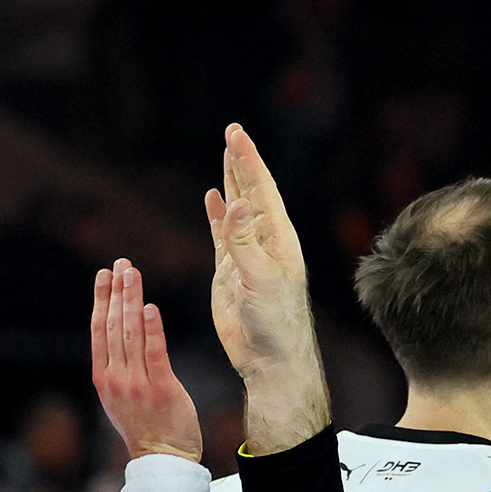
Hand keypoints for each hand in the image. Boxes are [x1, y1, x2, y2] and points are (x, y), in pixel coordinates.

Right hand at [90, 259, 201, 462]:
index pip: (99, 330)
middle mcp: (116, 377)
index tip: (104, 274)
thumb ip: (118, 367)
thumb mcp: (120, 396)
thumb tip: (119, 335)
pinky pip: (154, 353)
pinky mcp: (161, 388)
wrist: (162, 458)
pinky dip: (151, 328)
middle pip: (113, 326)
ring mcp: (136, 383)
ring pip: (131, 333)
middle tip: (122, 263)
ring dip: (131, 300)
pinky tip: (150, 306)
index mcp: (103, 377)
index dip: (101, 299)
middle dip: (116, 291)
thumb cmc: (146, 426)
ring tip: (132, 273)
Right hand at [203, 124, 330, 452]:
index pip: (260, 189)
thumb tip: (235, 202)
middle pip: (250, 192)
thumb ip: (244, 242)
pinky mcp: (231, 272)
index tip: (235, 133)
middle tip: (232, 132)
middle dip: (240, 162)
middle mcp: (265, 241)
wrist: (270, 359)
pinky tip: (213, 198)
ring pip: (236, 210)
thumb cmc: (275, 322)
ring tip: (226, 155)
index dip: (247, 160)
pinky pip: (222, 234)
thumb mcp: (260, 279)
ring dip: (230, 183)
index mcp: (277, 238)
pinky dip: (217, 214)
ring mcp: (246, 255)